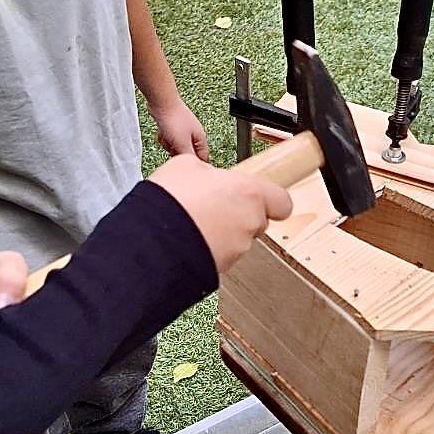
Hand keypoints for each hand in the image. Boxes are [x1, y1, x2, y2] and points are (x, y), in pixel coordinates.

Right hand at [148, 154, 290, 272]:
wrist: (151, 240)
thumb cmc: (170, 200)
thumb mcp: (185, 166)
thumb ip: (207, 172)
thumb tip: (206, 176)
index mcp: (249, 193)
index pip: (282, 201)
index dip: (271, 199)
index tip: (259, 196)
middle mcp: (249, 223)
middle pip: (258, 220)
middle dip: (239, 213)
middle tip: (214, 206)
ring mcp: (237, 248)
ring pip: (239, 239)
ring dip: (223, 231)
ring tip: (194, 222)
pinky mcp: (222, 267)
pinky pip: (222, 254)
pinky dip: (209, 247)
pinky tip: (189, 238)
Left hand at [149, 96, 208, 161]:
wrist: (161, 102)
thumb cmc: (174, 118)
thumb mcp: (182, 143)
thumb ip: (188, 157)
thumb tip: (192, 167)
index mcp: (201, 138)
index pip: (202, 158)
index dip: (193, 164)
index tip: (185, 167)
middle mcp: (194, 134)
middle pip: (186, 153)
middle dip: (176, 152)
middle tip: (172, 146)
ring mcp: (183, 130)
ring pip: (176, 147)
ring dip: (168, 144)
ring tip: (166, 137)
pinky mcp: (173, 127)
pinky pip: (168, 139)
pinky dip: (164, 138)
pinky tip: (162, 132)